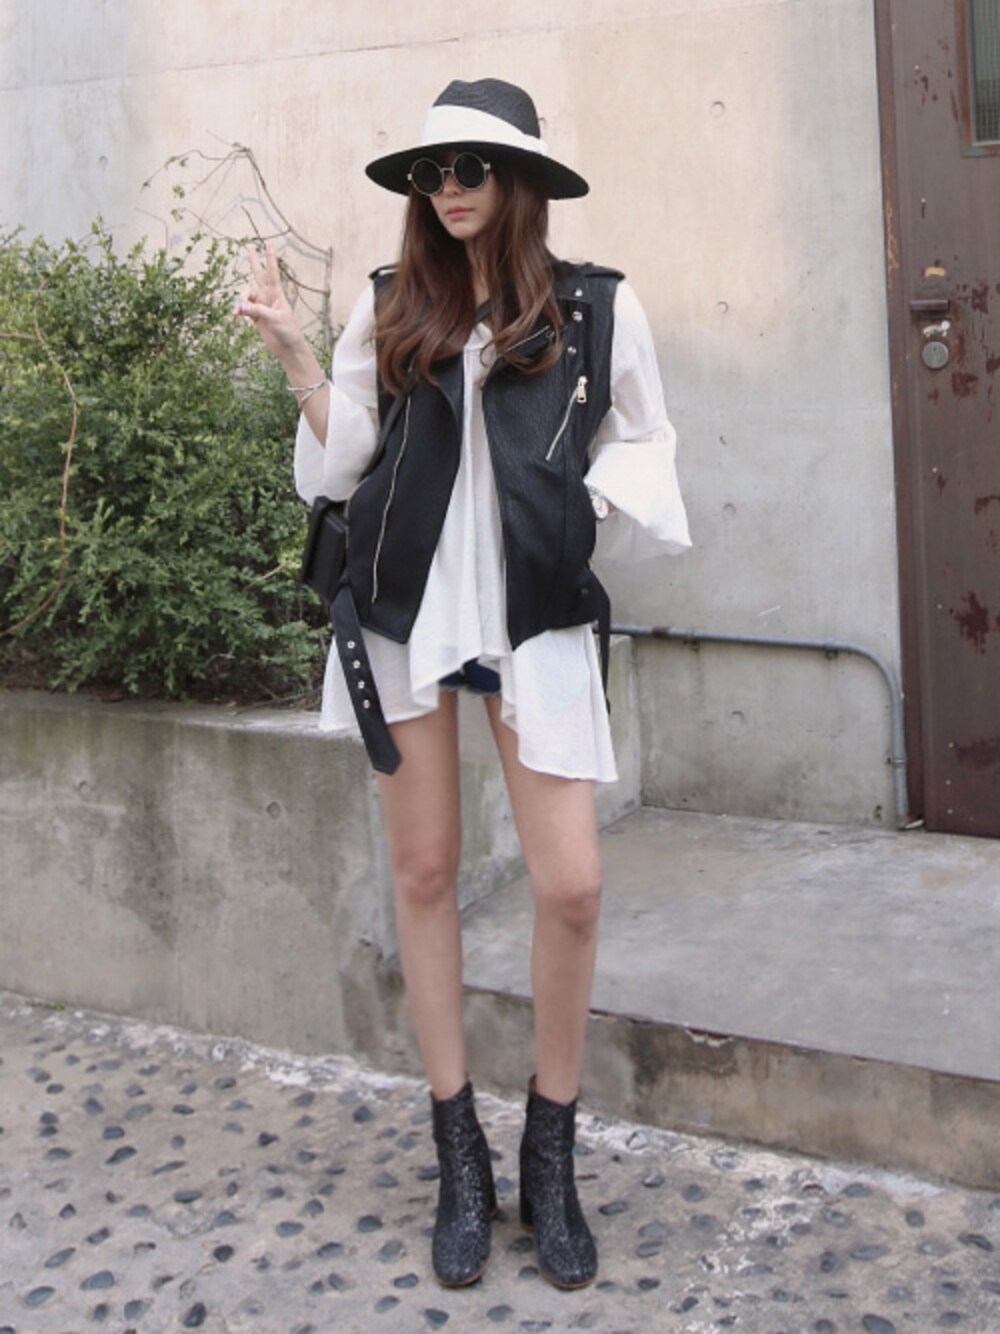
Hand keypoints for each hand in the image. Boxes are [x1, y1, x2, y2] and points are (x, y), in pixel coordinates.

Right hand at [235, 244, 306, 359]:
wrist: (288, 348)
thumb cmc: (288, 331)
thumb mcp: (275, 318)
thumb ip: (258, 310)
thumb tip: (240, 306)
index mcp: (277, 294)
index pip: (272, 273)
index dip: (270, 259)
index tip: (269, 245)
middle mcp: (268, 297)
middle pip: (259, 276)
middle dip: (254, 264)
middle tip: (249, 251)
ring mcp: (261, 306)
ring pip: (246, 295)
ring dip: (240, 300)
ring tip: (237, 311)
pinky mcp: (256, 317)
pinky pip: (243, 308)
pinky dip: (238, 309)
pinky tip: (235, 314)